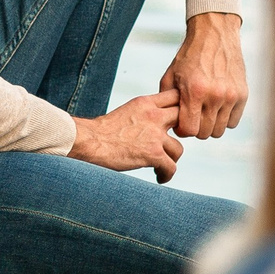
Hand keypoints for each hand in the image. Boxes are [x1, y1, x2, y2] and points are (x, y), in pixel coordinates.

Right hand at [68, 89, 185, 181]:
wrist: (89, 142)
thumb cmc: (101, 131)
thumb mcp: (126, 111)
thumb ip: (143, 113)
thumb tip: (154, 122)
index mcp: (145, 103)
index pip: (175, 96)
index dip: (182, 107)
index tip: (179, 120)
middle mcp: (154, 116)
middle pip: (185, 118)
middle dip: (183, 132)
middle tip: (172, 143)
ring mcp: (155, 135)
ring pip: (179, 149)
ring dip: (171, 159)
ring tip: (162, 165)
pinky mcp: (153, 154)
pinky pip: (171, 167)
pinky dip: (166, 174)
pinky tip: (159, 177)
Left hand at [161, 11, 247, 138]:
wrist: (215, 35)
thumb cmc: (189, 57)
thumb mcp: (170, 76)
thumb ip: (168, 101)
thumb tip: (169, 123)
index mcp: (195, 91)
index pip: (190, 130)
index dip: (182, 130)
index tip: (181, 122)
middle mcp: (215, 95)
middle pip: (205, 133)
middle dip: (196, 128)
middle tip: (192, 116)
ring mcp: (231, 96)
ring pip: (220, 130)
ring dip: (210, 125)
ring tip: (204, 112)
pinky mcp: (243, 95)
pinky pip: (233, 122)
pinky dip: (224, 119)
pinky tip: (217, 108)